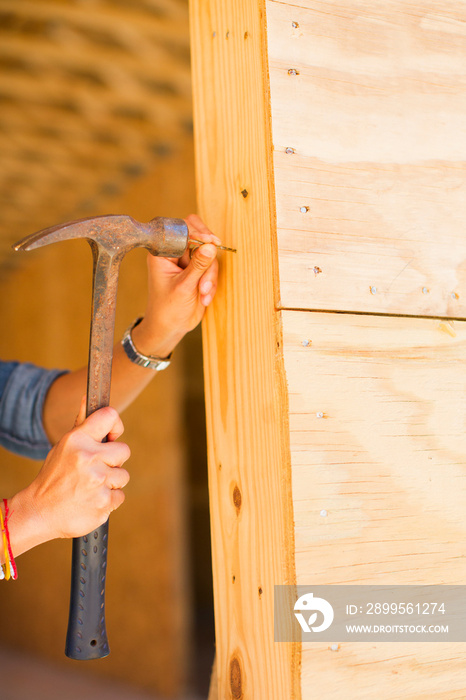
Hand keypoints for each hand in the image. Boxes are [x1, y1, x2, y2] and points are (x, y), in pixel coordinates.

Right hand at [10, 404, 129, 547]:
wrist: (39, 512)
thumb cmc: (54, 477)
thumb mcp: (63, 447)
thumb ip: (81, 425)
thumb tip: (89, 398)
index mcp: (77, 440)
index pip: (109, 416)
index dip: (116, 426)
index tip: (112, 436)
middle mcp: (89, 458)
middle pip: (124, 450)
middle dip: (114, 460)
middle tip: (96, 468)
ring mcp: (97, 481)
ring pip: (123, 475)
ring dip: (111, 482)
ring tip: (91, 486)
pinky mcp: (103, 502)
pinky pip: (120, 496)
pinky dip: (108, 499)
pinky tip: (91, 499)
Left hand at [132, 214, 219, 357]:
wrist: (170, 327)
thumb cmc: (168, 309)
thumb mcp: (184, 287)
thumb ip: (198, 265)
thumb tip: (210, 245)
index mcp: (162, 252)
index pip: (183, 229)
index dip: (199, 233)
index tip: (212, 242)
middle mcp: (175, 253)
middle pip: (199, 239)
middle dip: (207, 258)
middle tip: (211, 267)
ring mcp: (187, 262)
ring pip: (209, 256)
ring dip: (209, 276)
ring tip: (203, 293)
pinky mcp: (197, 271)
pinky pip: (212, 268)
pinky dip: (211, 282)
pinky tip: (204, 297)